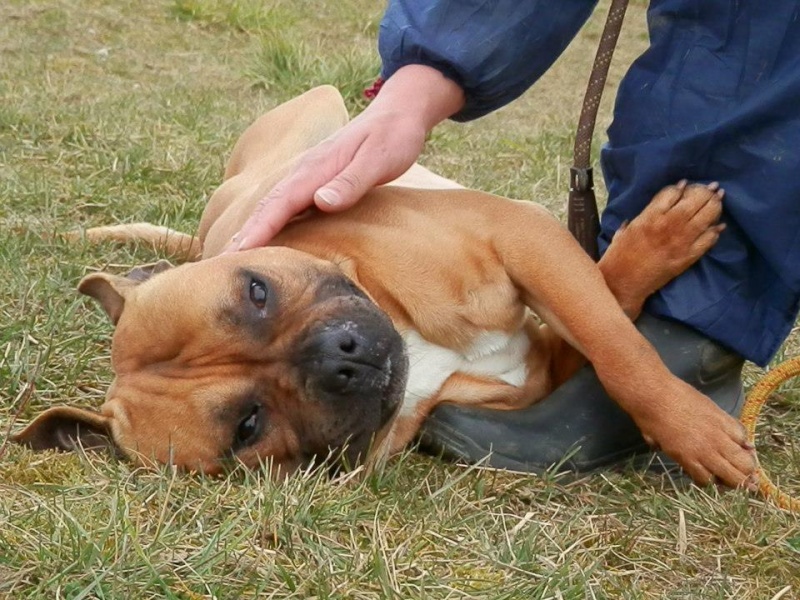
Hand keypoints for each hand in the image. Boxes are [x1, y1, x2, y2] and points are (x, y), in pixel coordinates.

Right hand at [227, 65, 465, 250]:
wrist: (399, 112)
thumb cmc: (393, 138)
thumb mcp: (379, 160)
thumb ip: (350, 182)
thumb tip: (320, 203)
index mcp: (315, 168)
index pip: (279, 204)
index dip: (258, 230)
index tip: (236, 254)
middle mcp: (305, 171)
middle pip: (267, 206)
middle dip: (243, 235)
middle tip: (220, 264)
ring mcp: (308, 175)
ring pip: (273, 205)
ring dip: (252, 229)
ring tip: (232, 256)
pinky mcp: (315, 181)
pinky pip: (286, 205)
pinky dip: (270, 222)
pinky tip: (266, 237)